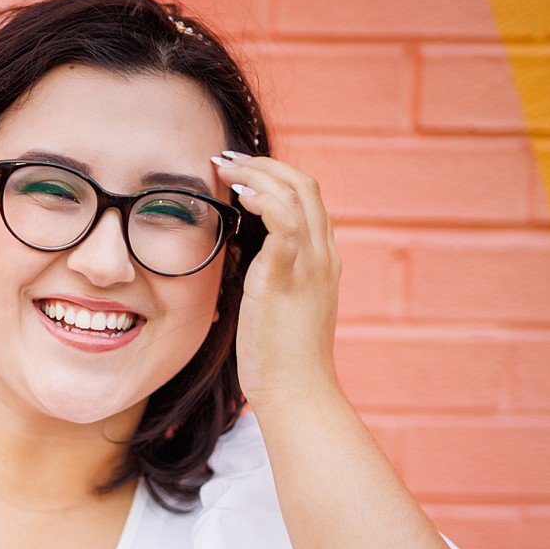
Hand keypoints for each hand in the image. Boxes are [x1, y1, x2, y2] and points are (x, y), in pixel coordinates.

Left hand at [211, 150, 343, 409]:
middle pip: (305, 185)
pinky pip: (284, 223)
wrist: (296, 390)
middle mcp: (322, 255)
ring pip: (297, 194)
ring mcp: (309, 265)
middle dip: (265, 164)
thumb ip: (274, 275)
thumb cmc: (282, 356)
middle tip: (228, 159)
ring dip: (259, 173)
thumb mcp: (282, 305)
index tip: (241, 170)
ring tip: (227, 169)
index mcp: (322, 260)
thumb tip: (247, 257)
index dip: (276, 176)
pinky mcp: (286, 278)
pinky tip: (242, 195)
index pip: (308, 199)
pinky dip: (266, 200)